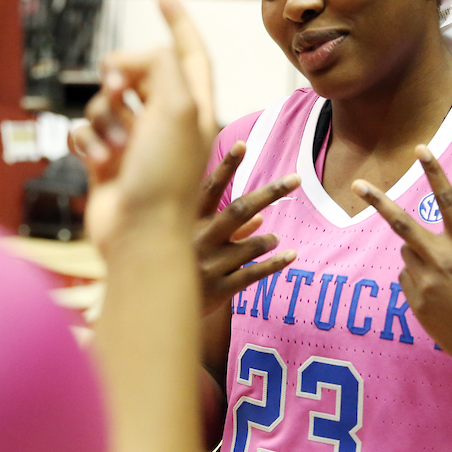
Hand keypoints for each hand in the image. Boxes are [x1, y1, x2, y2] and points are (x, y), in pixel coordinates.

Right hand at [71, 0, 215, 250]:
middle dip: (120, 75)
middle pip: (136, 72)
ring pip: (104, 101)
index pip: (188, 50)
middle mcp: (166, 121)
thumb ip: (160, 64)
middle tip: (119, 88)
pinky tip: (97, 160)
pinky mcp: (107, 162)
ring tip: (114, 147)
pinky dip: (87, 141)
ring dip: (102, 117)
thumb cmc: (166, 176)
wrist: (140, 236)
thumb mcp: (177, 106)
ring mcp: (135, 142)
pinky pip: (85, 131)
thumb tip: (126, 63)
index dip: (177, 18)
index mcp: (194, 105)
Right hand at [194, 146, 298, 315]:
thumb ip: (227, 229)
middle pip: (239, 210)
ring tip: (276, 238)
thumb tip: (261, 216)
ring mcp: (209, 265)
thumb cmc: (178, 266)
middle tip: (296, 178)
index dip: (226, 166)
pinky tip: (292, 256)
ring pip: (250, 246)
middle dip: (269, 193)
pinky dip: (275, 264)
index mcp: (186, 223)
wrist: (156, 308)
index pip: (209, 188)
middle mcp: (198, 240)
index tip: (243, 144)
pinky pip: (253, 274)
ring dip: (268, 240)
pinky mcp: (219, 290)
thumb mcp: (192, 241)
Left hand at [351, 145, 451, 375]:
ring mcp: (426, 282)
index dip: (434, 171)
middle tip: (357, 184)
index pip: (448, 200)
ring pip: (406, 255)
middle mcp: (443, 260)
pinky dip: (418, 282)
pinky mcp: (416, 302)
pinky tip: (441, 300)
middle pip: (402, 223)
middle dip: (378, 201)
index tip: (421, 148)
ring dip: (418, 258)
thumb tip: (428, 247)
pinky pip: (408, 281)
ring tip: (447, 282)